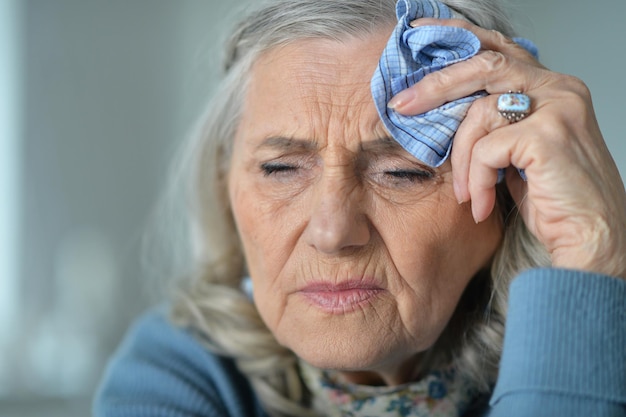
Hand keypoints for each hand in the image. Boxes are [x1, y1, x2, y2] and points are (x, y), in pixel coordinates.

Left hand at [389, 18, 625, 278]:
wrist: (590, 240)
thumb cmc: (552, 199)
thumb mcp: (517, 151)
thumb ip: (494, 123)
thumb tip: (443, 109)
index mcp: (552, 86)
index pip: (498, 49)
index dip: (457, 38)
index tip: (418, 34)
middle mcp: (559, 88)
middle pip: (483, 64)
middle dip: (435, 85)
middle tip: (401, 104)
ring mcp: (558, 108)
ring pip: (478, 113)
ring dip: (462, 160)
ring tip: (467, 195)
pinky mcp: (548, 136)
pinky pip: (487, 148)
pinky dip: (476, 180)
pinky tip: (482, 204)